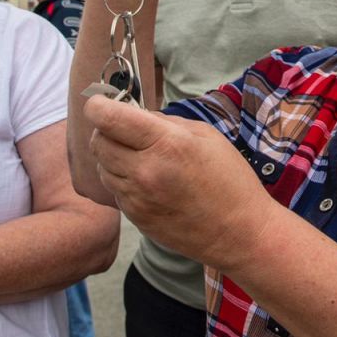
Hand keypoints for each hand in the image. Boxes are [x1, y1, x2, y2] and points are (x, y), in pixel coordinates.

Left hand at [84, 95, 276, 271]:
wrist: (238, 233)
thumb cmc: (230, 180)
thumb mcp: (205, 136)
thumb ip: (165, 122)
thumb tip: (136, 116)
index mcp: (166, 144)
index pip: (108, 118)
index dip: (98, 106)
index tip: (102, 103)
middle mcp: (144, 172)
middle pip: (98, 142)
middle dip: (105, 131)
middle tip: (124, 130)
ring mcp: (137, 199)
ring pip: (101, 167)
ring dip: (113, 157)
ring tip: (140, 157)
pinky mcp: (135, 218)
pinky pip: (114, 190)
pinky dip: (123, 180)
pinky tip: (148, 181)